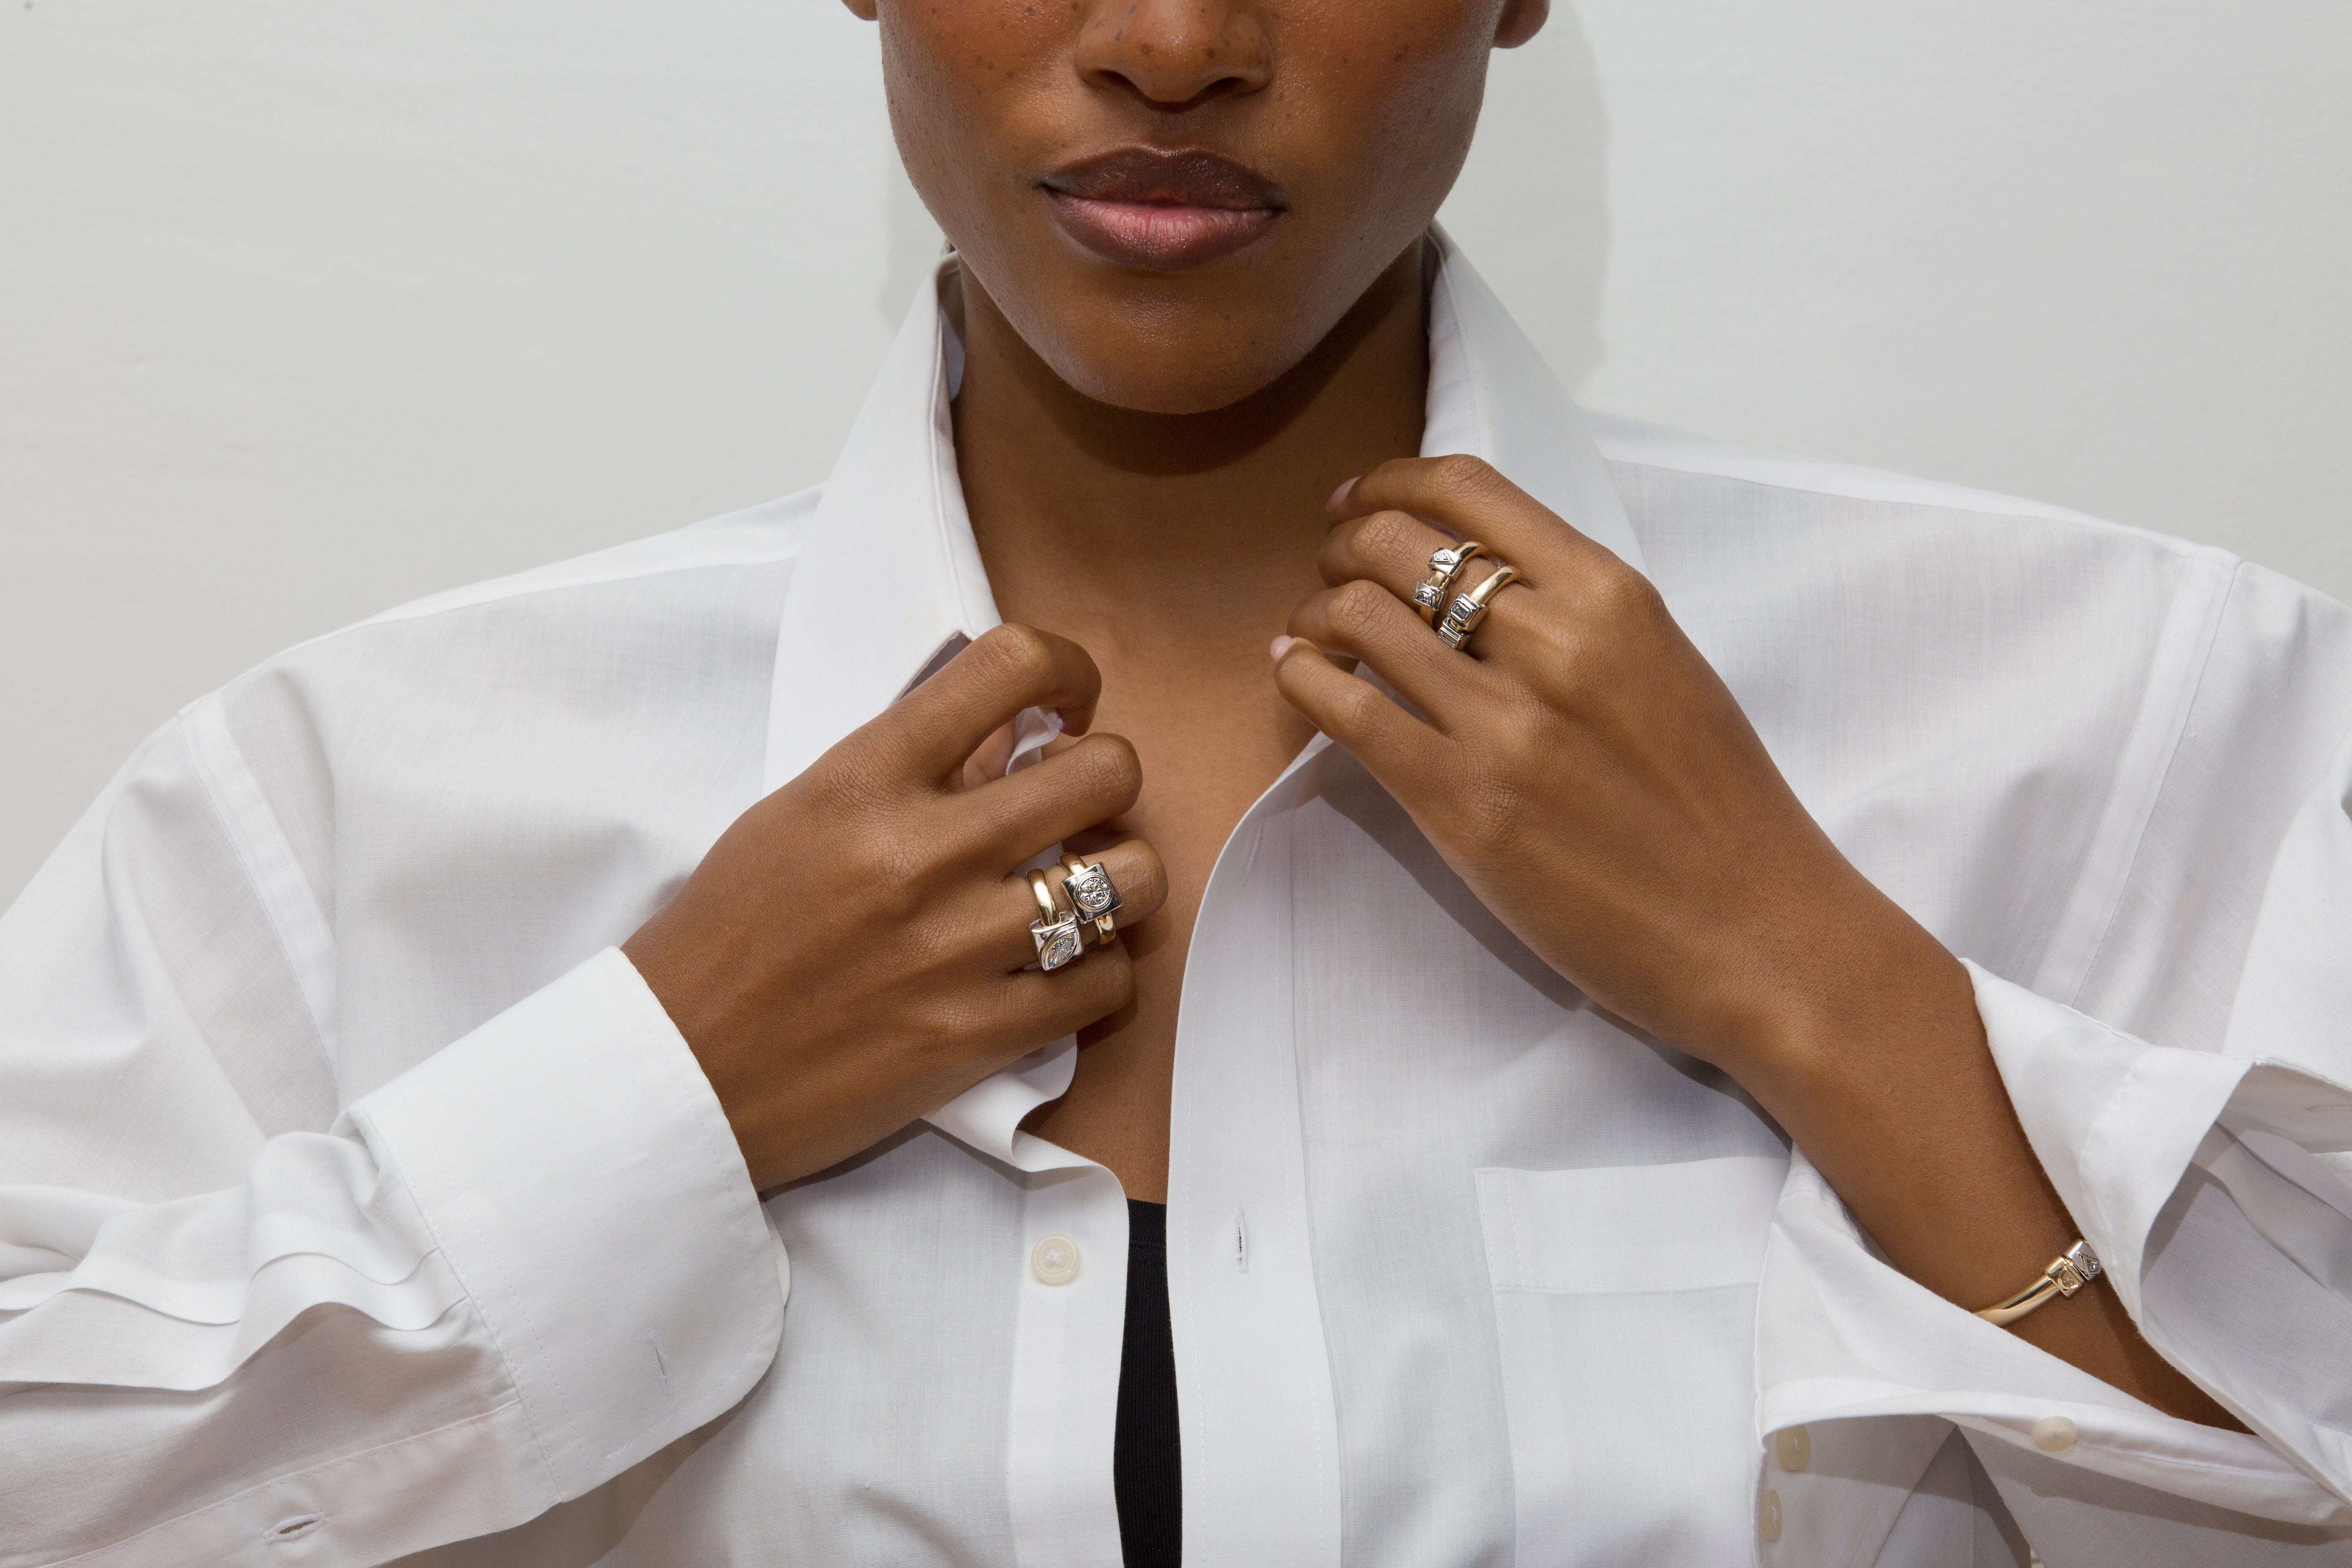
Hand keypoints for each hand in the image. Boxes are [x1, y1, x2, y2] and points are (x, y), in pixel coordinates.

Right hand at [625, 624, 1166, 1190]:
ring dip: (1121, 879)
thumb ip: (907, 766)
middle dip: (1108, 780)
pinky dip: (1098, 974)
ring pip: (1130, 879)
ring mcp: (954, 948)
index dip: (1068, 668)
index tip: (1068, 704)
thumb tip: (1012, 727)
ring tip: (1079, 892)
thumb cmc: (731, 936)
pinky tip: (1058, 971)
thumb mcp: (802, 814)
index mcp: (864, 780)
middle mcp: (919, 854)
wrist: (679, 1073)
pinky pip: (1106, 982)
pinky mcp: (976, 1036)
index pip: (1008, 665)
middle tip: (1079, 808)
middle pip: (1104, 771)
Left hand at [1270, 454, 1947, 1082]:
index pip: (1468, 490)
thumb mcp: (1665, 670)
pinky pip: (1347, 711)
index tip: (1356, 504)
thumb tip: (1483, 585)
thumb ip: (1579, 618)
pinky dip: (1303, 679)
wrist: (1759, 933)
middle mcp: (1554, 642)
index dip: (1388, 483)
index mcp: (1611, 597)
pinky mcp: (1463, 803)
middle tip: (1330, 577)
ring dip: (1313, 616)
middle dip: (1341, 548)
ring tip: (1311, 637)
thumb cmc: (1719, 812)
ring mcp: (1505, 723)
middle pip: (1394, 543)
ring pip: (1357, 618)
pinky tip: (1298, 679)